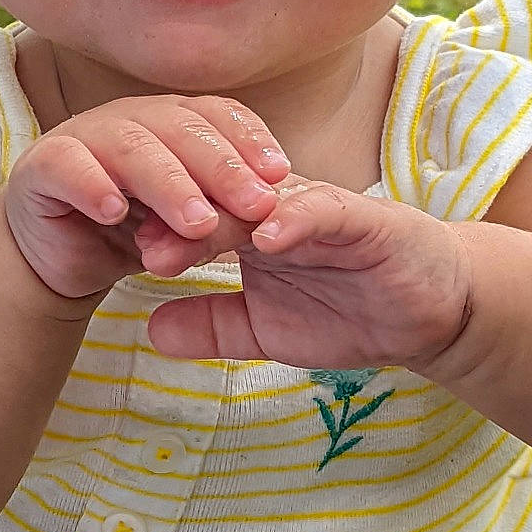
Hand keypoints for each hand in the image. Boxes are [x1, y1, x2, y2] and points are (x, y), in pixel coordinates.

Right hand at [0, 95, 292, 301]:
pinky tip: (115, 211)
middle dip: (222, 167)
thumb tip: (266, 209)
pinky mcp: (40, 166)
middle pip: (179, 128)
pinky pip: (68, 166)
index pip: (215, 115)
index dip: (249, 139)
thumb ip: (221, 212)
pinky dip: (93, 185)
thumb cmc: (131, 232)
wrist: (58, 259)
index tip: (281, 175)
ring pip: (131, 147)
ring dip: (169, 184)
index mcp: (168, 120)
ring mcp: (82, 137)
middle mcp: (128, 118)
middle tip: (254, 206)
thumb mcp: (185, 224)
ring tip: (197, 224)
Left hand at [142, 176, 473, 373]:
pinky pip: (323, 211)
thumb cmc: (350, 311)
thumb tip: (149, 332)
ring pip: (256, 200)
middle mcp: (274, 208)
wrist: (433, 311)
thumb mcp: (266, 330)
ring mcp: (317, 209)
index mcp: (247, 228)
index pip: (185, 217)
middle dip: (164, 218)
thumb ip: (212, 327)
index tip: (98, 246)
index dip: (143, 228)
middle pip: (208, 200)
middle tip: (123, 240)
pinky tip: (265, 236)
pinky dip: (294, 219)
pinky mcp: (363, 219)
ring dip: (215, 219)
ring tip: (174, 243)